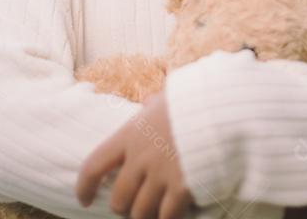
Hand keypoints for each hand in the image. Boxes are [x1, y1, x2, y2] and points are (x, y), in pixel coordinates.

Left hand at [76, 92, 193, 218]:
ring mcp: (162, 174)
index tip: (84, 199)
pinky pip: (167, 216)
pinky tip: (174, 213)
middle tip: (132, 207)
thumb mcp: (165, 99)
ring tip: (153, 212)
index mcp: (131, 134)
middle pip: (119, 199)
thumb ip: (152, 107)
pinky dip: (168, 218)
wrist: (222, 106)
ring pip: (141, 213)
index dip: (84, 187)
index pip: (94, 166)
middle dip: (123, 207)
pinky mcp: (183, 187)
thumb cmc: (194, 100)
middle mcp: (141, 157)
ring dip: (146, 215)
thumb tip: (149, 102)